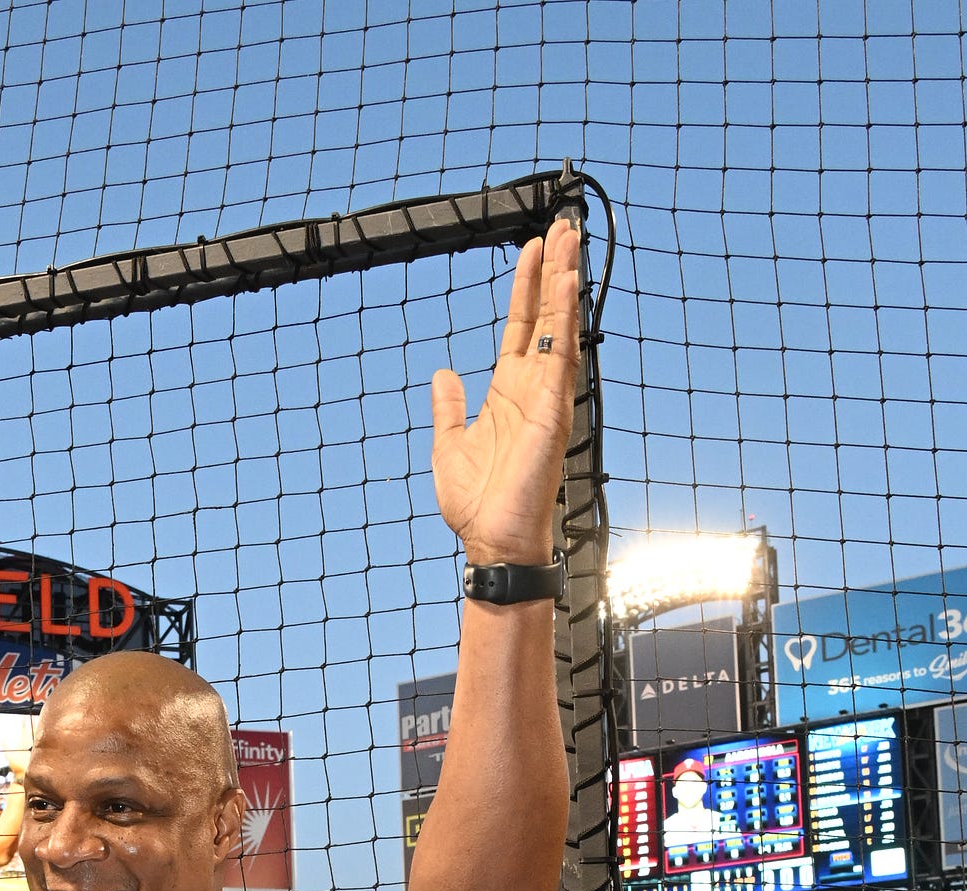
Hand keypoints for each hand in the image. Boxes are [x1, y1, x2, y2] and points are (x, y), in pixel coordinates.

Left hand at [431, 218, 580, 566]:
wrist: (492, 542)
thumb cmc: (477, 506)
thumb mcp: (449, 446)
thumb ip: (448, 409)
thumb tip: (442, 376)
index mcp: (507, 393)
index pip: (521, 327)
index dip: (526, 288)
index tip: (533, 250)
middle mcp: (532, 389)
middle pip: (546, 316)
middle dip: (553, 271)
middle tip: (561, 227)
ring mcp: (546, 397)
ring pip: (560, 326)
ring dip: (565, 282)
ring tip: (569, 238)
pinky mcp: (553, 411)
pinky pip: (563, 355)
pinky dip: (566, 318)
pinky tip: (567, 284)